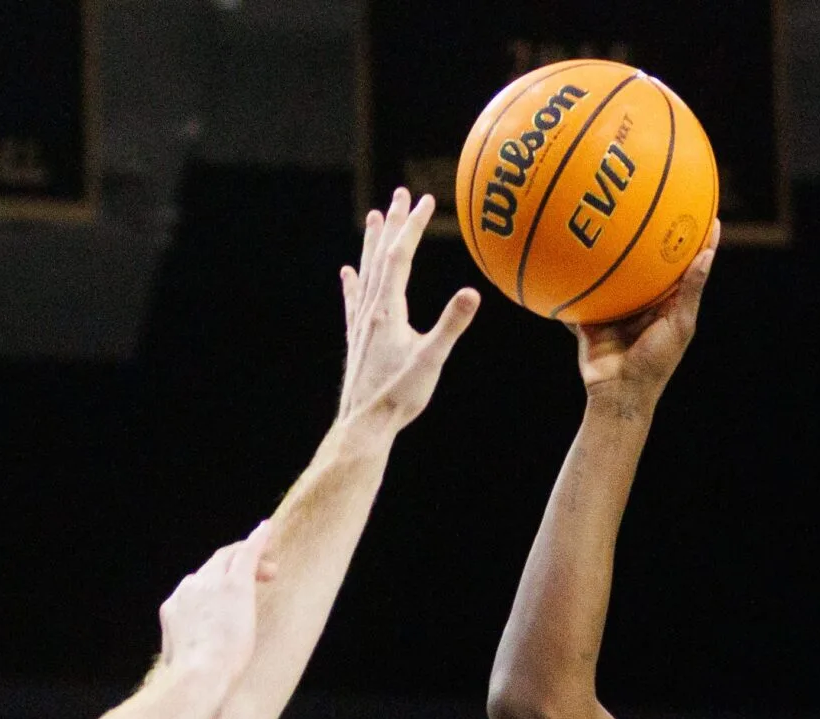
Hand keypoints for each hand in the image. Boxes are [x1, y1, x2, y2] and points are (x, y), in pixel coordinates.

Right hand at [158, 522, 270, 685]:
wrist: (199, 677)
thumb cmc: (191, 682)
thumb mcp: (179, 665)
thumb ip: (183, 655)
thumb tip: (180, 666)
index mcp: (173, 608)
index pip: (196, 587)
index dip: (215, 588)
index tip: (229, 601)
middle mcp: (188, 590)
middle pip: (212, 567)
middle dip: (234, 569)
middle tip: (260, 578)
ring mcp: (211, 584)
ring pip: (230, 558)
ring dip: (250, 559)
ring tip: (272, 569)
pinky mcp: (234, 585)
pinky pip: (247, 553)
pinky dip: (257, 540)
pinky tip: (268, 529)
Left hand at [337, 188, 480, 428]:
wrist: (364, 423)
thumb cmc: (399, 396)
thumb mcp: (431, 361)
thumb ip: (450, 325)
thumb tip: (472, 292)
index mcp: (388, 310)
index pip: (401, 256)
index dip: (413, 227)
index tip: (425, 201)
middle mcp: (370, 309)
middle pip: (381, 256)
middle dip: (393, 223)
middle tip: (400, 194)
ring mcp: (361, 323)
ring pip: (366, 272)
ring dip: (372, 243)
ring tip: (374, 217)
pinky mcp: (357, 338)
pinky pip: (353, 300)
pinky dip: (352, 282)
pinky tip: (347, 273)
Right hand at [574, 221, 718, 410]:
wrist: (617, 392)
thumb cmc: (655, 364)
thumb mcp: (680, 325)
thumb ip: (690, 289)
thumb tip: (707, 253)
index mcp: (668, 302)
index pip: (685, 265)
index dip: (695, 239)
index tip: (705, 211)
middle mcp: (643, 301)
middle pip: (649, 262)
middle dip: (651, 235)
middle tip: (655, 200)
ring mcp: (617, 307)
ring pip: (616, 272)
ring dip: (612, 250)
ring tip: (609, 217)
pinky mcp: (592, 314)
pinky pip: (584, 290)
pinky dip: (577, 274)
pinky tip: (571, 249)